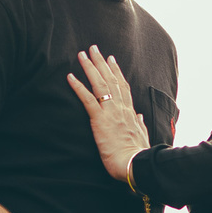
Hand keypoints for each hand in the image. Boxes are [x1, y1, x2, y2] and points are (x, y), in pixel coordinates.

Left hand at [67, 46, 150, 181]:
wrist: (135, 163)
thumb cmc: (137, 154)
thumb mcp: (141, 136)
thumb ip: (139, 124)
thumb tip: (140, 117)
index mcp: (130, 112)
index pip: (122, 86)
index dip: (116, 71)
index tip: (111, 59)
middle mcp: (121, 108)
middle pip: (110, 79)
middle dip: (101, 62)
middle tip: (93, 48)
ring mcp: (110, 112)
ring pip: (99, 84)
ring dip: (89, 68)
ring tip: (81, 55)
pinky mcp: (100, 120)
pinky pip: (87, 99)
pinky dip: (78, 87)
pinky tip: (70, 77)